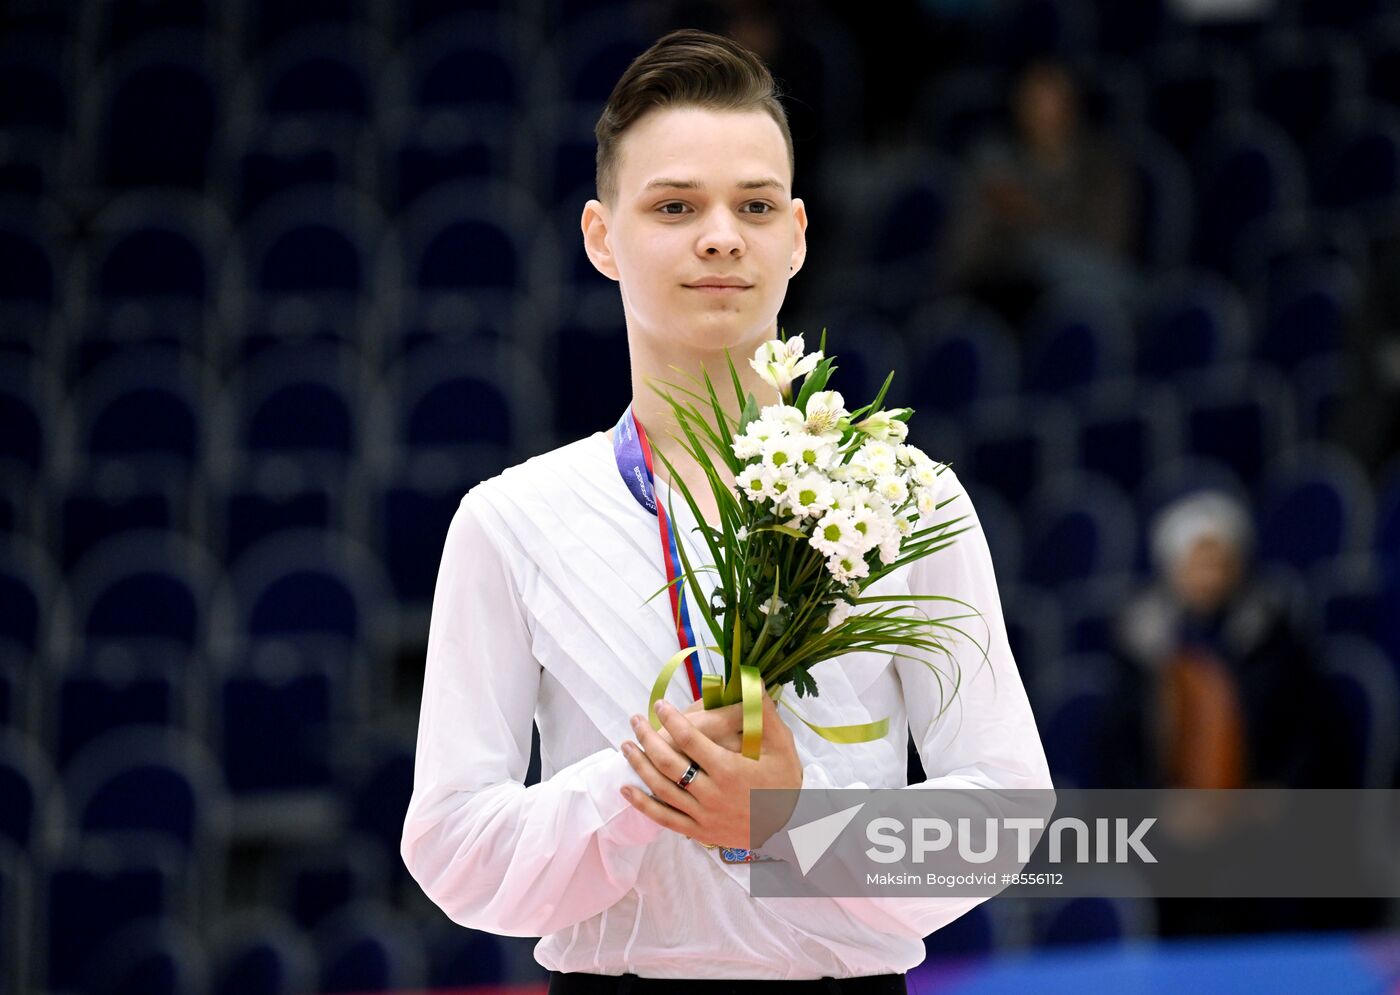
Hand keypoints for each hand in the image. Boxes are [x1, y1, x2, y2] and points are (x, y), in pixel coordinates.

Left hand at [619, 688, 802, 849]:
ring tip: (625, 745)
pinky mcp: (699, 831)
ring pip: (662, 789)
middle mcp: (712, 793)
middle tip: (635, 720)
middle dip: (647, 738)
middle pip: (669, 762)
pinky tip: (626, 788)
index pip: (691, 739)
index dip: (671, 719)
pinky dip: (642, 803)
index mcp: (730, 769)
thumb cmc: (785, 783)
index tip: (659, 704)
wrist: (792, 829)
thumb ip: (764, 713)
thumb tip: (753, 679)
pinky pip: (664, 818)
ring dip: (639, 765)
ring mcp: (703, 815)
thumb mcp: (781, 746)